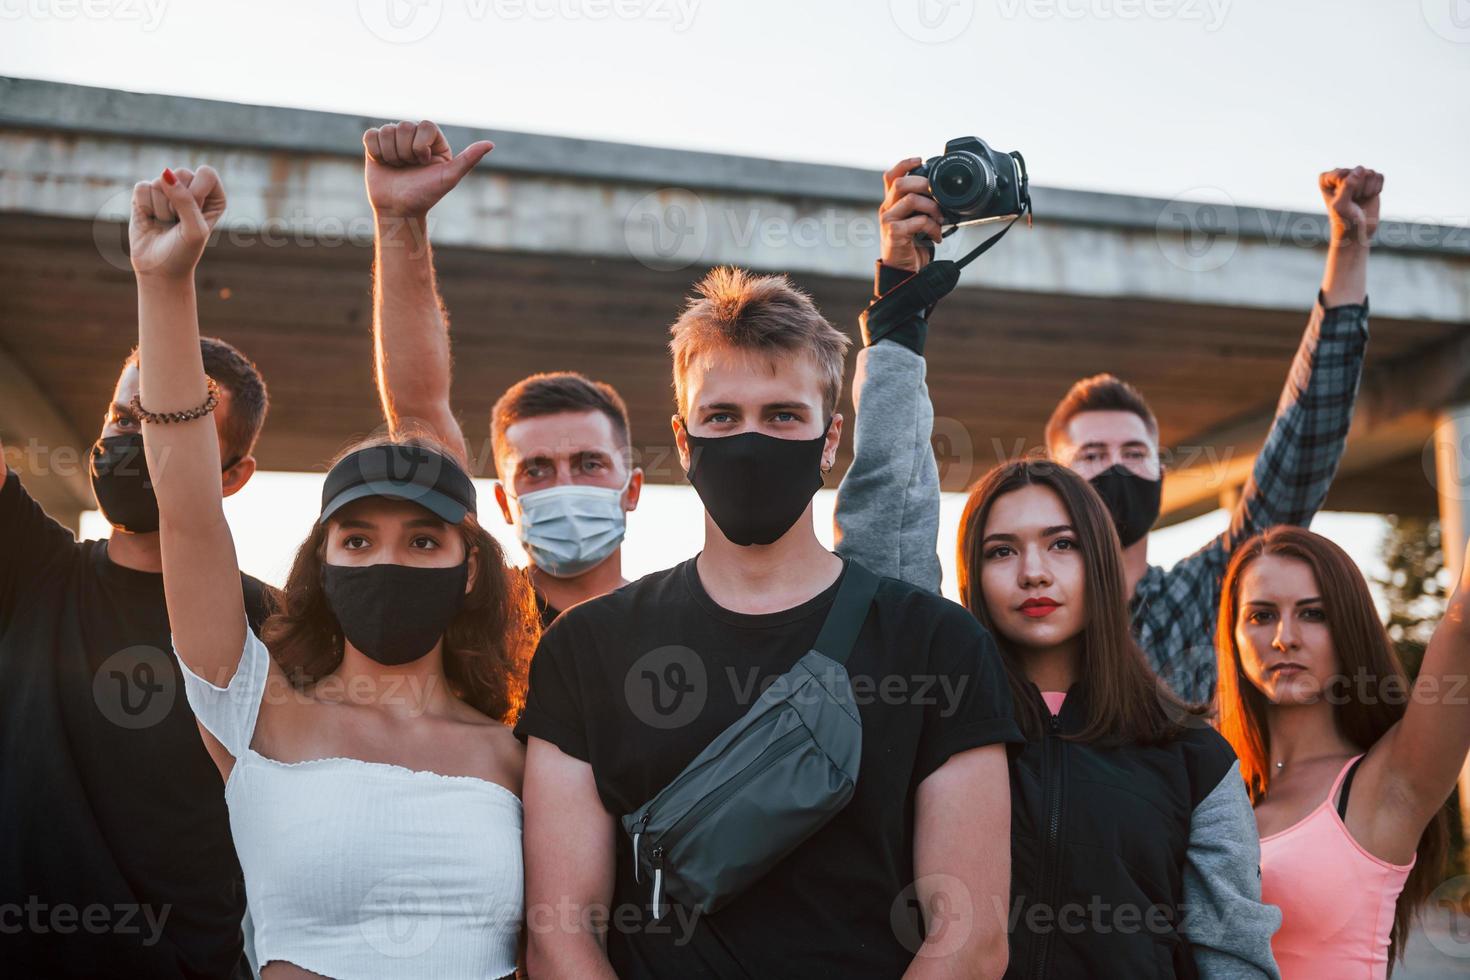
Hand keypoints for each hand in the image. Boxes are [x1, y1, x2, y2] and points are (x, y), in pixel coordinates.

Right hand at [129, 166, 224, 279]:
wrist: (159, 270)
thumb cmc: (184, 252)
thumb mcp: (194, 230)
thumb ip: (185, 201)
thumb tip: (165, 173)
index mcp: (213, 195)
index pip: (207, 173)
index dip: (197, 193)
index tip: (194, 215)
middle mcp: (191, 188)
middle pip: (181, 173)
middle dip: (177, 203)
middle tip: (178, 223)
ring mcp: (167, 189)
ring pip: (160, 182)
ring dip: (161, 209)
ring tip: (166, 224)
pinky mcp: (145, 193)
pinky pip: (142, 188)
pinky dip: (145, 207)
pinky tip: (151, 219)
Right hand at [364, 120, 493, 218]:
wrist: (399, 209)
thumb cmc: (426, 195)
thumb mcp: (449, 178)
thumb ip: (468, 160)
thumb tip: (490, 144)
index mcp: (433, 139)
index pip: (425, 125)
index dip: (421, 145)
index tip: (423, 162)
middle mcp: (414, 135)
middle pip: (403, 126)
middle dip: (406, 153)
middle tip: (410, 168)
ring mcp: (394, 139)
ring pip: (387, 131)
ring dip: (391, 155)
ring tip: (398, 168)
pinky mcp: (375, 144)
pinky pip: (371, 135)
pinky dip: (376, 152)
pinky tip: (384, 163)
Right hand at [879, 158, 944, 272]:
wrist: (903, 271)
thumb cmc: (911, 246)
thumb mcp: (915, 221)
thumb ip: (921, 207)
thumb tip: (941, 194)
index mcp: (891, 204)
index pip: (891, 176)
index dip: (904, 164)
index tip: (920, 160)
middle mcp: (886, 209)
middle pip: (900, 183)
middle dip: (923, 184)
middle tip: (937, 195)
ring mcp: (888, 221)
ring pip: (911, 199)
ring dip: (932, 208)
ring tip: (940, 220)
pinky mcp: (893, 233)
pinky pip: (917, 221)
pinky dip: (932, 227)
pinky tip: (936, 236)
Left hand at [1319, 166, 1382, 245]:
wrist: (1357, 232)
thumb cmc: (1344, 221)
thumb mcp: (1341, 205)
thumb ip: (1347, 185)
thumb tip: (1360, 169)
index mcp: (1326, 179)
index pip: (1340, 174)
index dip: (1344, 188)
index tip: (1341, 200)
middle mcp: (1342, 175)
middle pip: (1357, 171)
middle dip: (1358, 188)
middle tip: (1352, 202)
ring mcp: (1357, 177)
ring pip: (1370, 173)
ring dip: (1367, 189)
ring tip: (1360, 199)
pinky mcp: (1371, 181)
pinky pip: (1379, 176)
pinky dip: (1377, 188)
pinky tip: (1369, 196)